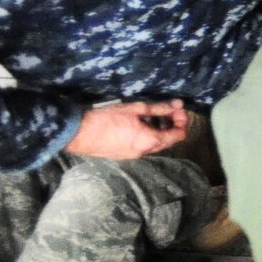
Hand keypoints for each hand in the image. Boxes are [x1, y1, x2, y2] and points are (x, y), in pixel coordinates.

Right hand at [65, 100, 189, 158]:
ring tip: (155, 116)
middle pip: (168, 141)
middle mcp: (144, 152)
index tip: (178, 109)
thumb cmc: (107, 119)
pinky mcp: (123, 155)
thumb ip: (159, 109)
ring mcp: (133, 156)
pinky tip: (141, 124)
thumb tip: (178, 105)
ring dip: (161, 131)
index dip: (182, 121)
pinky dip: (148, 136)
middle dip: (173, 125)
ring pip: (155, 145)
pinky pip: (143, 147)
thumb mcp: (135, 109)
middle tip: (170, 111)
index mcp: (150, 141)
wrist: (79, 134)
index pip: (178, 135)